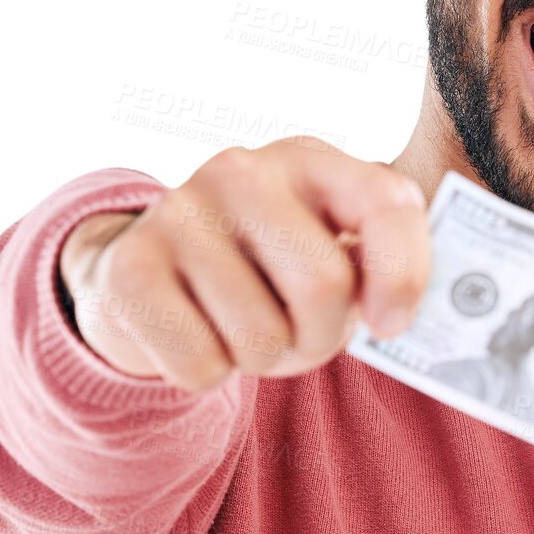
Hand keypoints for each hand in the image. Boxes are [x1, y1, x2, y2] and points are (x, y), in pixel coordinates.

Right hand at [57, 138, 430, 389]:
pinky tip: (198, 333)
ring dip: (265, 359)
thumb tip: (401, 319)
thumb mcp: (329, 252)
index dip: (404, 275)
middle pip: (323, 284)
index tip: (391, 325)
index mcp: (311, 160)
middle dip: (324, 336)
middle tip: (305, 335)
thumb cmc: (267, 272)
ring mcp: (178, 212)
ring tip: (247, 329)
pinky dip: (210, 373)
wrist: (149, 273)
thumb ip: (381, 271)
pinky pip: (201, 364)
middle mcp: (242, 171)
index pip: (386, 202)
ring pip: (260, 337)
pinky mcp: (129, 267)